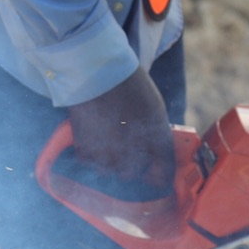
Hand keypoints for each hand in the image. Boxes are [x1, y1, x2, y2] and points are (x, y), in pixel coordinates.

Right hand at [66, 68, 176, 204]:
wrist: (96, 72)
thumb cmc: (128, 84)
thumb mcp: (153, 107)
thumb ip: (155, 132)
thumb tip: (153, 148)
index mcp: (155, 142)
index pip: (162, 174)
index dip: (158, 176)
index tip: (152, 174)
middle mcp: (133, 155)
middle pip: (132, 174)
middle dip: (130, 163)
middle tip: (123, 145)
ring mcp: (108, 157)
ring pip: (110, 170)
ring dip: (109, 158)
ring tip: (106, 136)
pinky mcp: (86, 153)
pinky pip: (90, 162)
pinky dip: (91, 151)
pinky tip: (93, 133)